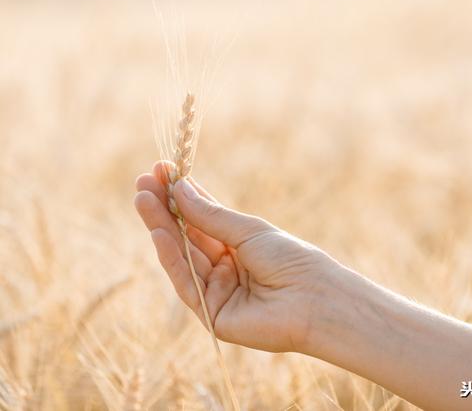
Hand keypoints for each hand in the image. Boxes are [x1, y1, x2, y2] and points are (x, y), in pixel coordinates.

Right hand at [134, 161, 338, 351]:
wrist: (315, 298)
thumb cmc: (291, 259)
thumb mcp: (249, 230)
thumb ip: (211, 216)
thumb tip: (179, 187)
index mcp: (241, 247)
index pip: (204, 219)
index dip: (182, 196)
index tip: (162, 171)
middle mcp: (227, 268)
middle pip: (188, 237)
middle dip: (164, 209)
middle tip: (141, 183)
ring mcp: (218, 292)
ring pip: (182, 258)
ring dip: (161, 228)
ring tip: (143, 199)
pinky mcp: (212, 315)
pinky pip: (187, 283)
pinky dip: (171, 257)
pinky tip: (159, 231)